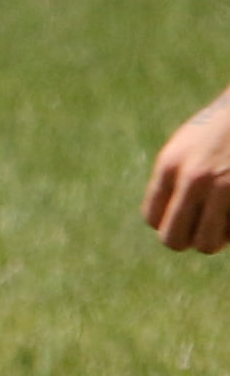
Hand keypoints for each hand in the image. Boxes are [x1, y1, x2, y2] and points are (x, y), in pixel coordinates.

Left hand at [144, 87, 229, 251]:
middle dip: (186, 239)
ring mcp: (225, 188)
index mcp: (170, 165)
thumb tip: (163, 223)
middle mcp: (194, 178)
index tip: (182, 214)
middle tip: (199, 228)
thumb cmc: (219, 131)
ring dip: (214, 238)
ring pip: (206, 244)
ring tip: (221, 219)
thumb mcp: (186, 148)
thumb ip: (173, 181)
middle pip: (173, 240)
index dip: (166, 222)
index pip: (152, 218)